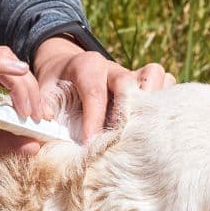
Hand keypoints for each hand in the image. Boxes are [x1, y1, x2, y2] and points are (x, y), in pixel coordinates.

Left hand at [33, 37, 175, 140]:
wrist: (67, 68)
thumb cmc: (56, 85)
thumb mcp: (43, 92)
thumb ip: (44, 108)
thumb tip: (43, 132)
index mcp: (86, 66)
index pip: (94, 93)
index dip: (94, 120)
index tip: (90, 144)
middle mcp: (112, 67)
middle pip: (129, 81)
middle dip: (127, 112)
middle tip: (122, 139)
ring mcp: (132, 74)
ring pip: (155, 75)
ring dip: (154, 100)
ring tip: (146, 127)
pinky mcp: (145, 82)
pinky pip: (167, 83)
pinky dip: (166, 100)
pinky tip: (156, 123)